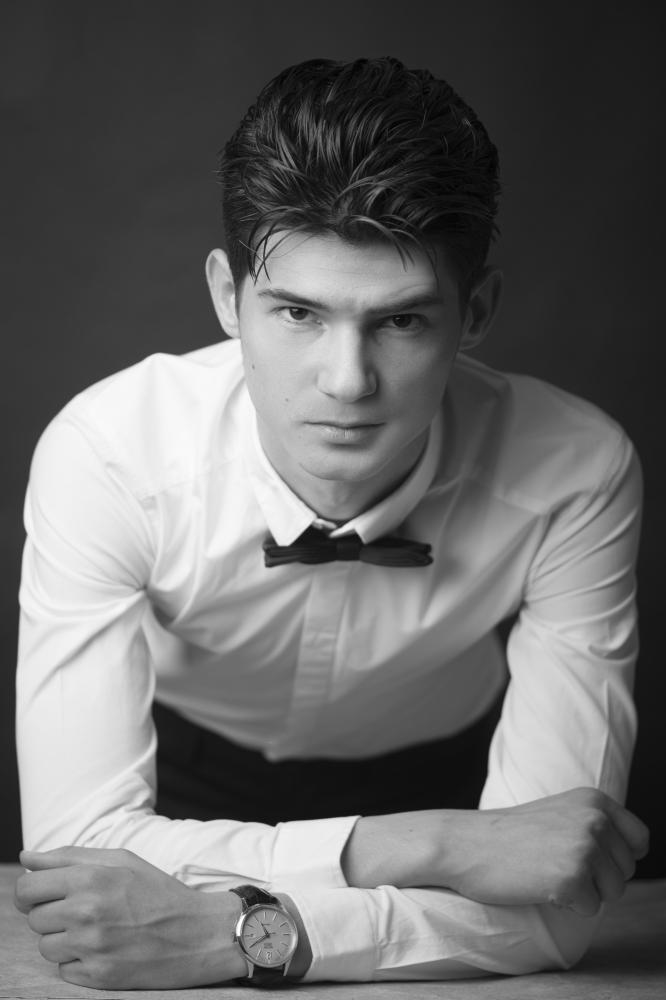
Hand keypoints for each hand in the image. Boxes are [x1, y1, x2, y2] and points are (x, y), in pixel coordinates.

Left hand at [14, 846, 246, 988]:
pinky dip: (79, 961)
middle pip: (34, 918)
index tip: (47, 894)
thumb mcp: (121, 860)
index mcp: (90, 879)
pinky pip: (64, 970)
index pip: (27, 889)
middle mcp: (86, 913)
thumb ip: (69, 856)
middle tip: (85, 910)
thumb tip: (26, 858)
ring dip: (64, 939)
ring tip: (97, 930)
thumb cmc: (158, 891)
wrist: (199, 933)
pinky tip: (106, 949)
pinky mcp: (97, 977)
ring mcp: (91, 948)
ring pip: (46, 946)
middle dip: (52, 913)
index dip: (32, 891)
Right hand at [448, 787, 648, 914]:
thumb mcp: (560, 813)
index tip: (592, 860)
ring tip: (547, 873)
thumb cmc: (509, 834)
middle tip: (556, 865)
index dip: (620, 857)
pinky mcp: (572, 878)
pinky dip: (568, 906)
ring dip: (585, 893)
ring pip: (613, 892)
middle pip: (626, 870)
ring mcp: (585, 848)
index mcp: (595, 800)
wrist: (467, 843)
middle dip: (599, 878)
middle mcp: (596, 820)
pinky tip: (540, 885)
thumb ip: (594, 824)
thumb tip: (632, 853)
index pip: (639, 839)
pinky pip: (591, 909)